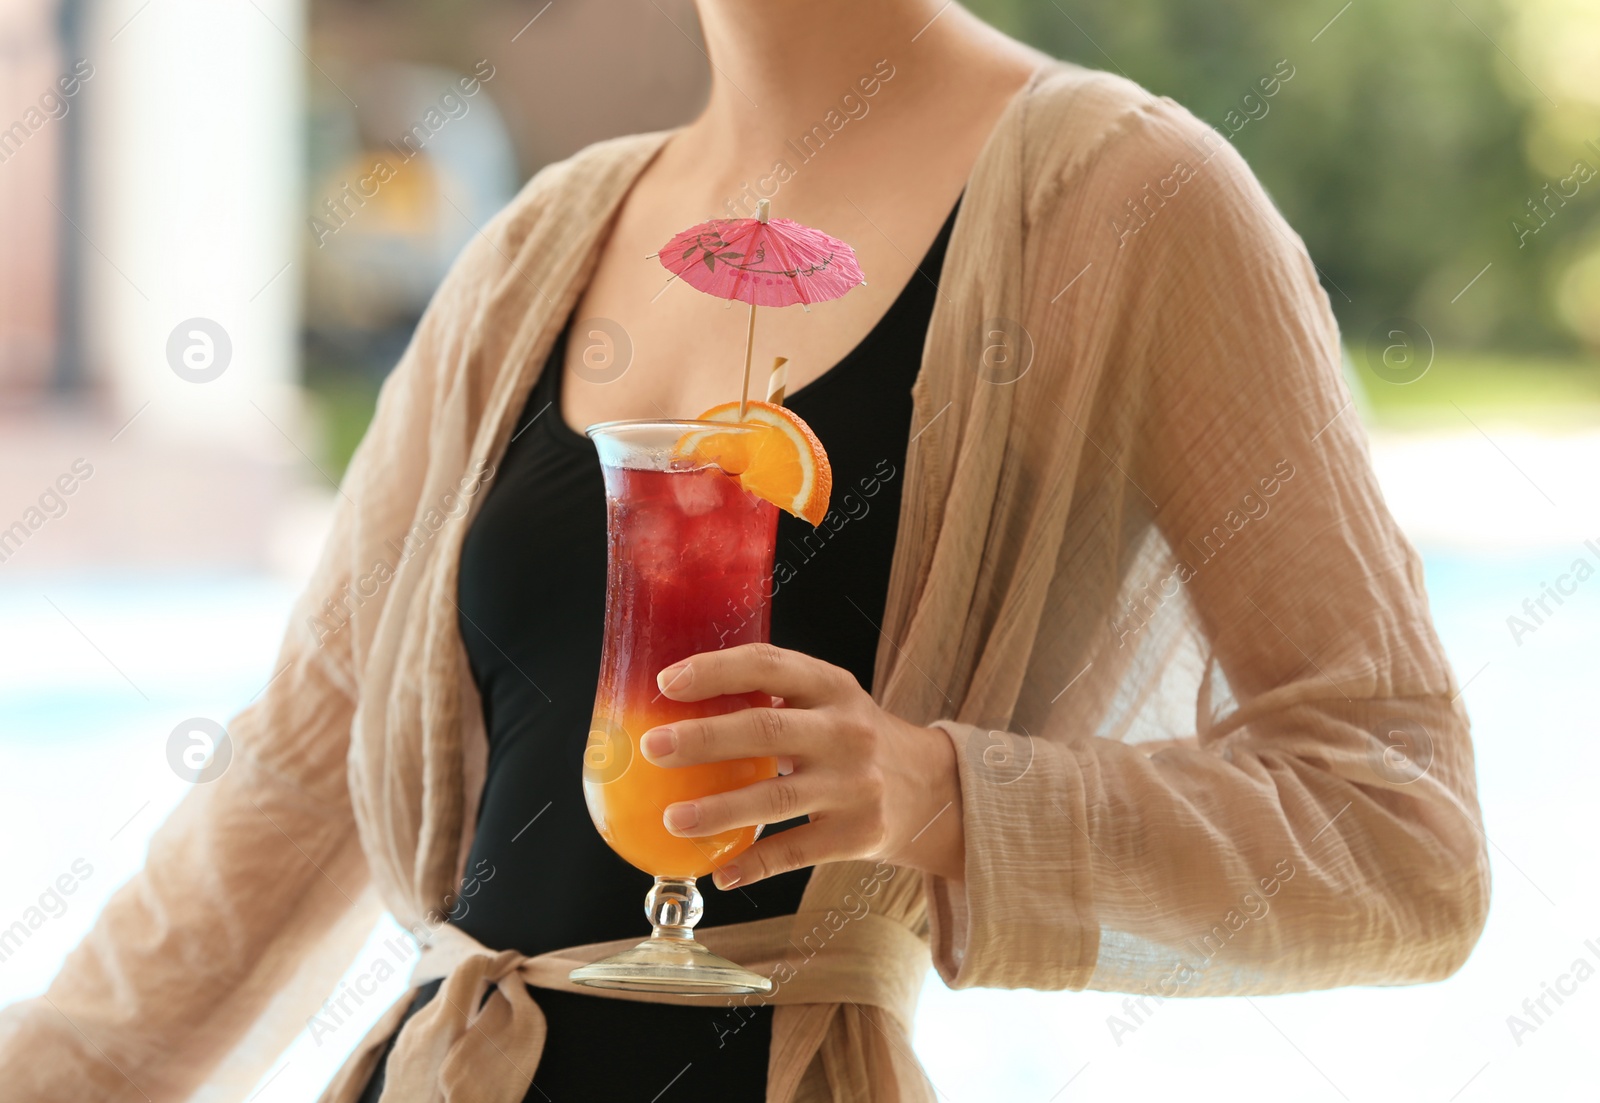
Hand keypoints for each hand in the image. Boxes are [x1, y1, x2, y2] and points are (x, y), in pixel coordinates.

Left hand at [639, 643, 964, 889]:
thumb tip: (677, 709)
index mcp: (832, 687)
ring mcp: (854, 785)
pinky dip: (755, 863)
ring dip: (719, 810)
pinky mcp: (859, 834)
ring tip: (672, 819)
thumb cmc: (855, 738)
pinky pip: (796, 851)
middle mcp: (846, 731)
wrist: (933, 789)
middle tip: (654, 748)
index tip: (667, 682)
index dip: (716, 671)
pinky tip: (720, 870)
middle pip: (766, 731)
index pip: (769, 666)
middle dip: (703, 739)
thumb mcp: (830, 701)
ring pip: (776, 798)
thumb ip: (774, 698)